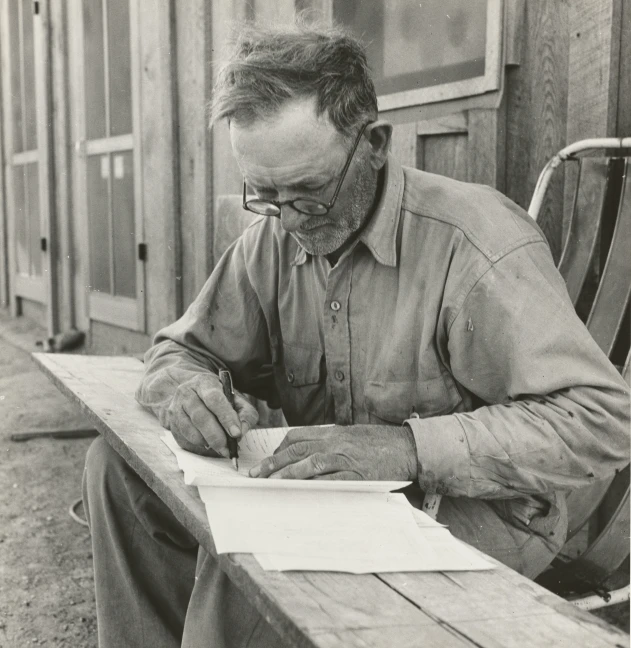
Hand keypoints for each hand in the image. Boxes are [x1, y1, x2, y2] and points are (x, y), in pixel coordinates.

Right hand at [166, 373, 257, 456]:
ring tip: (221, 449)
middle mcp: (186, 392)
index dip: (226, 417)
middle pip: (200, 417)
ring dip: (207, 443)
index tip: (236, 433)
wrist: (189, 392)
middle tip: (228, 449)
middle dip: (216, 436)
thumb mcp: (235, 397)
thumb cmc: (217, 397)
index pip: (215, 399)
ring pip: (190, 429)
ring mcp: (175, 407)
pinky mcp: (171, 422)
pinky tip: (208, 445)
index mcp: (205, 382)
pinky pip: (183, 438)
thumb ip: (245, 413)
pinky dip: (197, 445)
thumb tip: (243, 430)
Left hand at [249, 425, 417, 480]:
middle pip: (297, 450)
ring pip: (309, 464)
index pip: (297, 436)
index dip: (278, 449)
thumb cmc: (379, 443)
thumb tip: (307, 456)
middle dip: (274, 463)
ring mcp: (346, 457)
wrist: (407, 447)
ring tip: (271, 484)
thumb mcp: (351, 436)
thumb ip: (330, 443)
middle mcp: (335, 442)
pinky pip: (330, 481)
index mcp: (332, 432)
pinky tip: (300, 493)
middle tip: (256, 475)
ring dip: (287, 475)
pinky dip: (314, 487)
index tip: (267, 461)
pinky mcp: (356, 474)